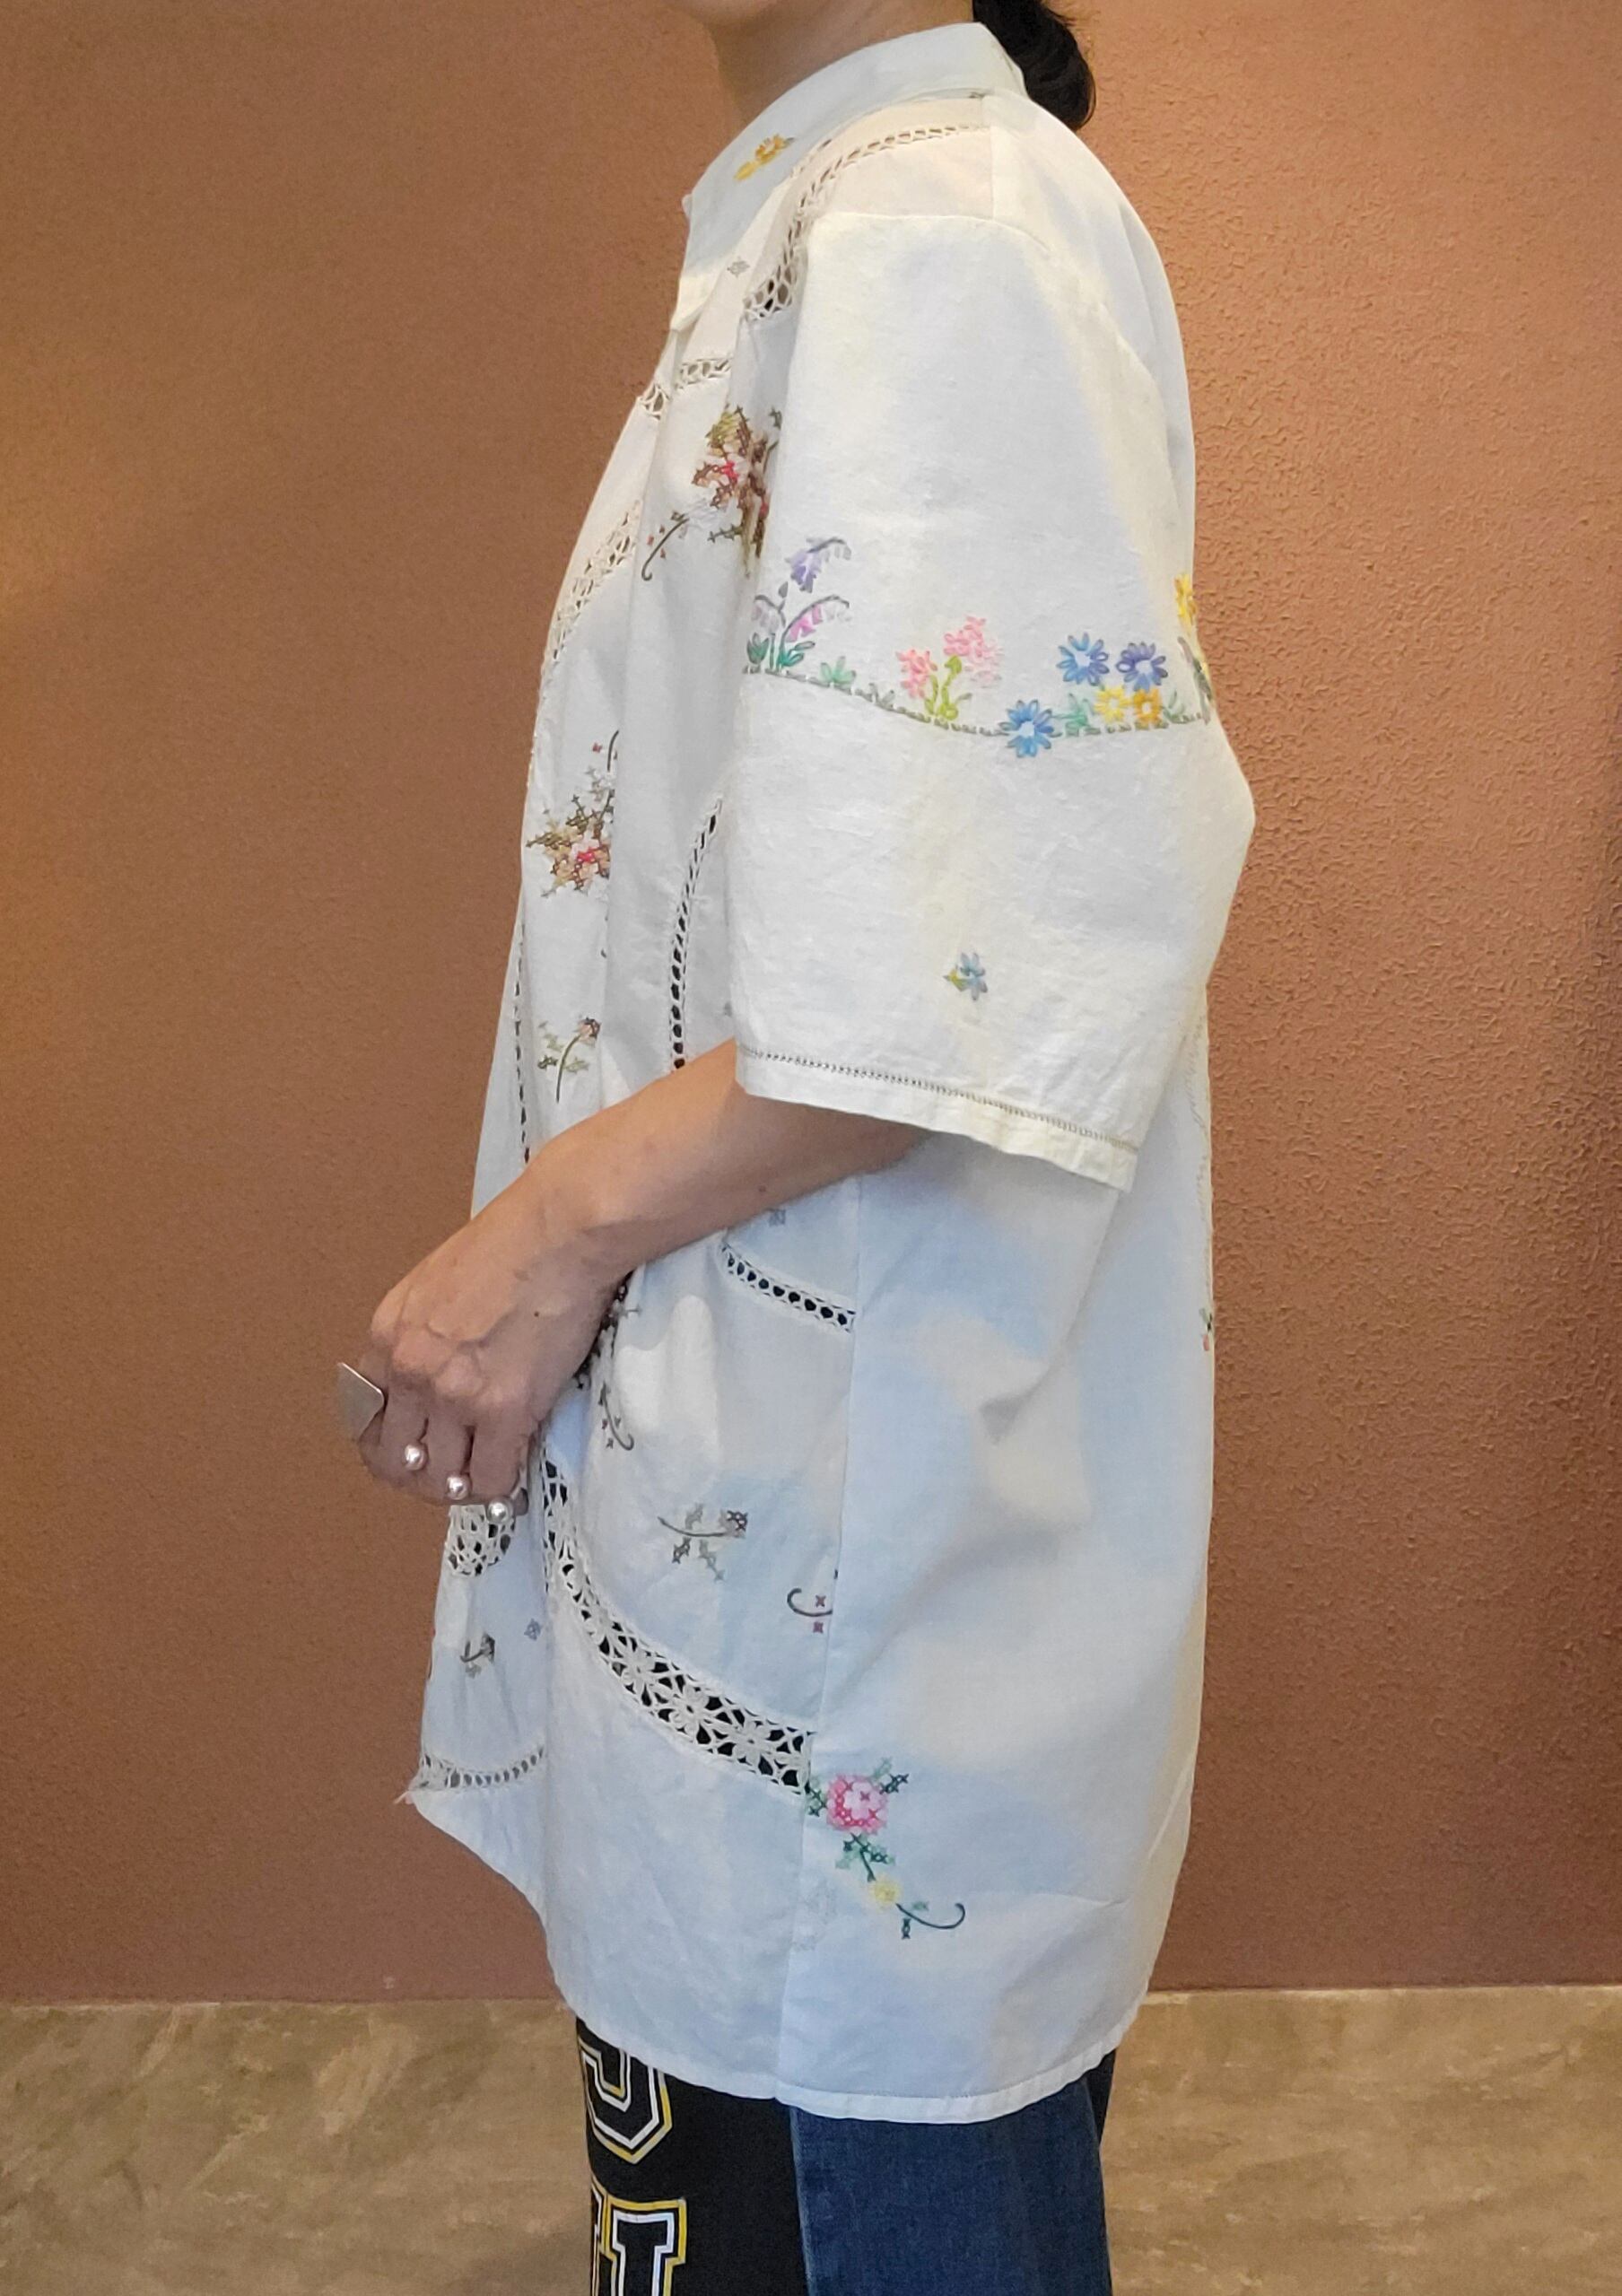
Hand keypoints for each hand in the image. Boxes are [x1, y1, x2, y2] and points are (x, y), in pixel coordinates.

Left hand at [351, 1169, 617, 1506]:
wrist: (560, 1232)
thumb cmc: (512, 1241)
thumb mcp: (435, 1282)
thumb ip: (422, 1331)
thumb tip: (437, 1371)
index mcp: (387, 1336)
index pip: (362, 1418)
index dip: (386, 1446)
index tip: (409, 1454)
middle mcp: (410, 1372)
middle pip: (395, 1459)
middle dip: (419, 1478)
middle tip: (447, 1479)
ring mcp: (454, 1395)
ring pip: (442, 1478)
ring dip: (462, 1485)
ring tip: (485, 1477)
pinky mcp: (504, 1409)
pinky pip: (492, 1477)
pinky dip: (502, 1486)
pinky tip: (514, 1473)